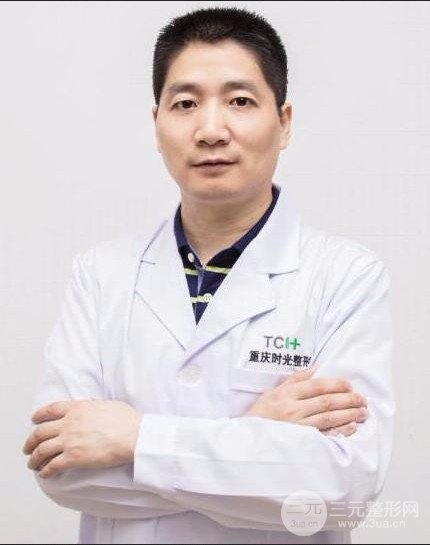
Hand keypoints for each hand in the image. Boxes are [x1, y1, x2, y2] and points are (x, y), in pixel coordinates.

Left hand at [22, 400, 142, 478]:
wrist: (134, 435)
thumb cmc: (127, 420)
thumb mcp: (107, 405)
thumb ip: (94, 406)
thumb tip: (91, 407)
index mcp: (78, 408)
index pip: (50, 409)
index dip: (39, 415)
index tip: (34, 419)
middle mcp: (70, 423)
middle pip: (41, 431)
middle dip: (31, 441)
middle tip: (28, 447)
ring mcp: (70, 440)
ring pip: (41, 450)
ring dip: (34, 458)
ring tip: (32, 463)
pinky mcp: (74, 458)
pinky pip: (52, 465)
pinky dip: (45, 471)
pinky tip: (44, 474)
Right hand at [243, 366, 366, 435]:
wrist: (249, 440)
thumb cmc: (261, 414)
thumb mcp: (273, 392)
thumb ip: (295, 379)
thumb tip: (316, 368)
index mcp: (286, 394)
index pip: (316, 386)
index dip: (335, 384)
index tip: (349, 385)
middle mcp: (292, 409)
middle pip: (326, 402)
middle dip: (348, 400)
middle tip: (362, 399)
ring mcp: (297, 427)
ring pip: (328, 418)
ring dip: (348, 414)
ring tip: (362, 412)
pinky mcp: (301, 443)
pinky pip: (325, 436)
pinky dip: (340, 431)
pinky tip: (351, 427)